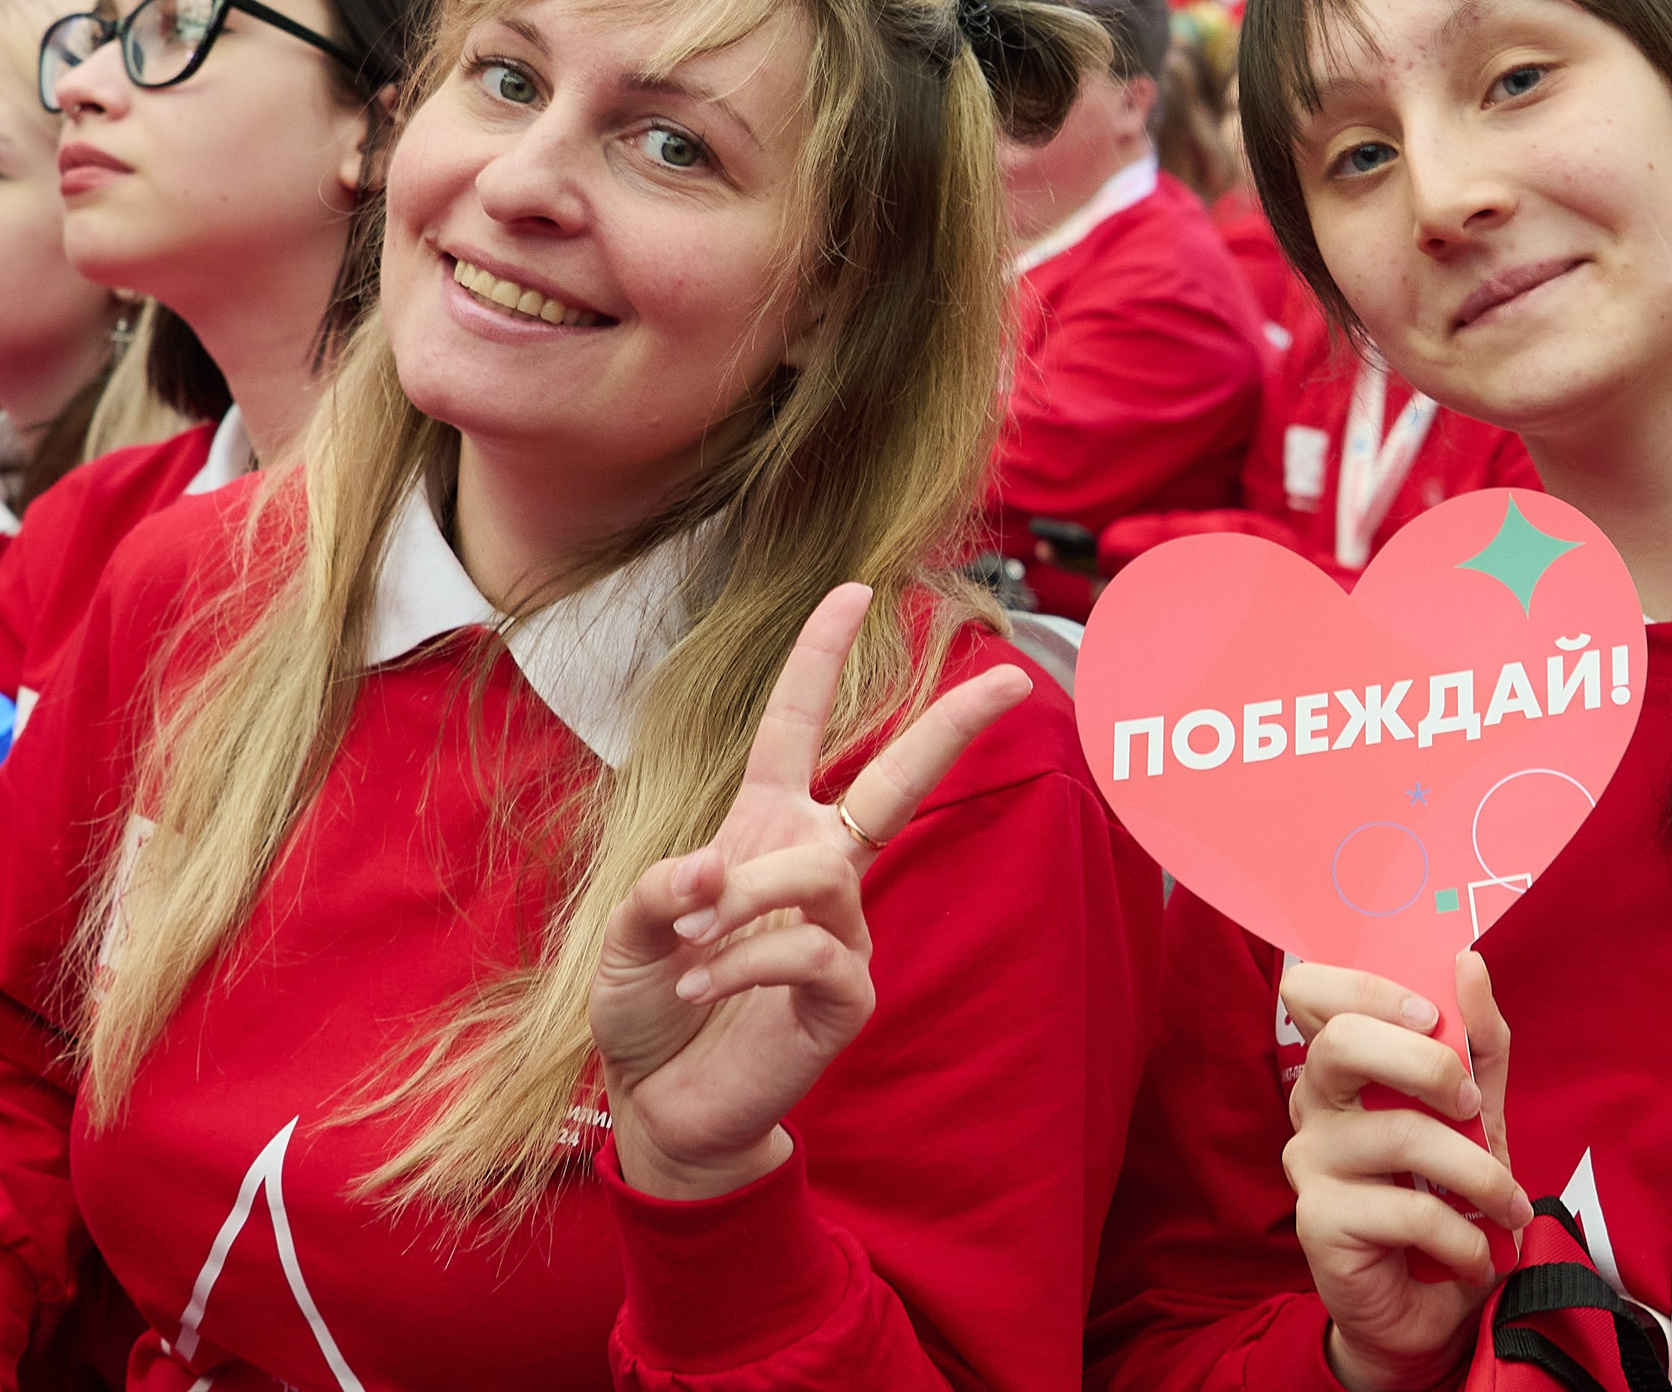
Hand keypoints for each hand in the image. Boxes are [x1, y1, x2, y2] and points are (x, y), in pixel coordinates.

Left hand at [590, 583, 1032, 1198]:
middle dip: (955, 728)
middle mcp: (818, 868)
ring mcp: (841, 930)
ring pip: (818, 874)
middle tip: (1014, 677)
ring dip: (745, 902)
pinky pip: (811, 948)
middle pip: (899, 783)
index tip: (853, 591)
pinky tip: (701, 988)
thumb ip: (665, 887)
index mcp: (766, 830)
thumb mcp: (629, 933)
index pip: (798, 729)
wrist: (662, 1107)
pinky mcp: (846, 993)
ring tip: (686, 947)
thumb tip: (719, 870)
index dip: (820, 660)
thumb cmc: (651, 1006)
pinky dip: (745, 960)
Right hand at [1281, 953, 1529, 1391]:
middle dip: (1426, 1063)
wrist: (1431, 1302)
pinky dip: (1464, 1234)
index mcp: (1341, 1062)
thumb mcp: (1477, 1109)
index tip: (1429, 1015)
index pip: (1309, 990)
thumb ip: (1477, 1039)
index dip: (1367, 988)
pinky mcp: (1318, 1223)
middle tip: (1473, 1103)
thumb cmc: (1446, 1192)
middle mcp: (1313, 1103)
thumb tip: (1468, 964)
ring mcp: (1309, 1163)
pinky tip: (1477, 1251)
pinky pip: (1409, 1210)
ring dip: (1477, 1173)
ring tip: (1507, 1206)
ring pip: (1398, 1134)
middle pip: (1341, 1043)